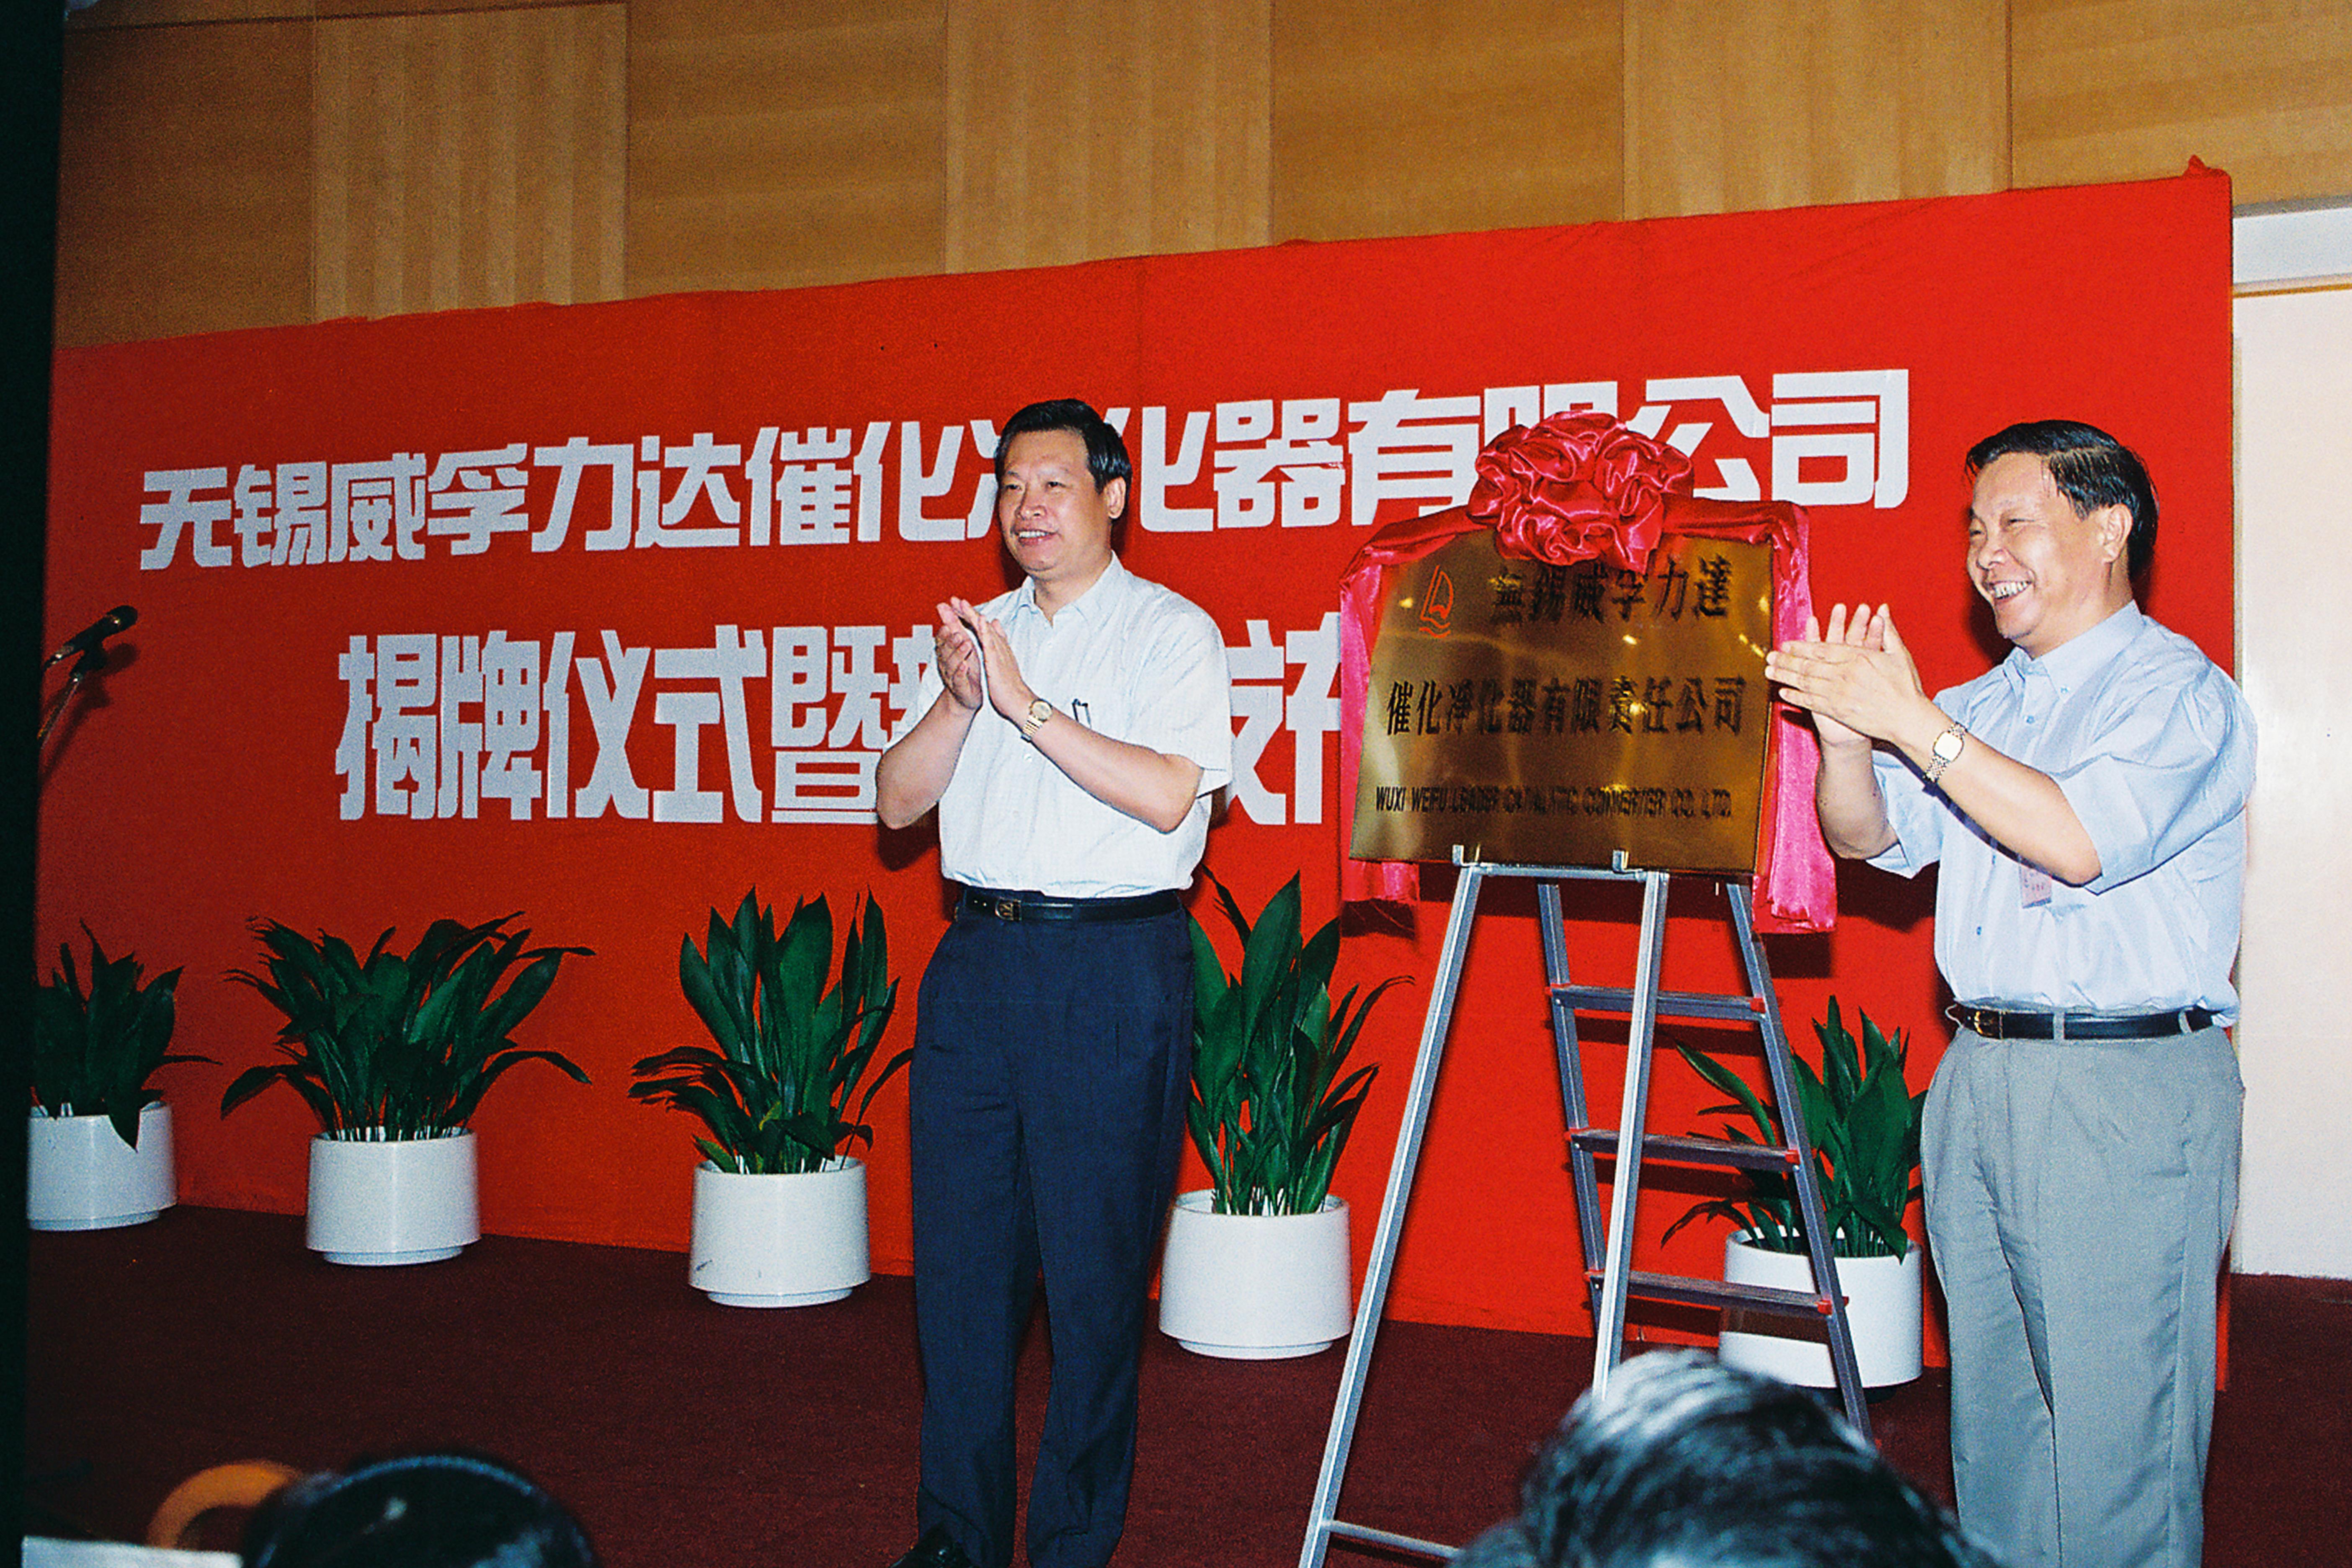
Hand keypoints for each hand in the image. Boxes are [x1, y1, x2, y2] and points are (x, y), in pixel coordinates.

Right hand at [932, 600, 984, 711]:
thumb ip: (953, 627)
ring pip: (951, 663)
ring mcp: (951, 675)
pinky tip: (965, 666)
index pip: (943, 638)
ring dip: (958, 653)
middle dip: (951, 639)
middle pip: (945, 649)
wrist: (964, 697)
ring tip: (966, 644)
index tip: (948, 619)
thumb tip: (944, 606)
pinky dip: (961, 672)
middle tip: (958, 631)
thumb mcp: (960, 644)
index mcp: (947, 651)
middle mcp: (946, 662)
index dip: (945, 629)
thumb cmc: (965, 668)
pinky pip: (958, 679)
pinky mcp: (959, 687)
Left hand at [954, 604, 1036, 723]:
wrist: (1018, 701)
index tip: (958, 606)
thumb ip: (999, 642)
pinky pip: (991, 644)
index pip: (982, 629)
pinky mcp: (998, 662)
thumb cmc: (1009, 686)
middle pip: (981, 625)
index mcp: (997, 648)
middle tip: (955, 599)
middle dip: (967, 611)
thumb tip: (995, 624)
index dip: (970, 616)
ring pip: (984, 631)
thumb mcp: (1002, 661)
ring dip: (973, 616)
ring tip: (963, 604)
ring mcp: (999, 653)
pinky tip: (981, 621)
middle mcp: (998, 647)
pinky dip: (986, 631)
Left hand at [1764, 603, 1926, 748]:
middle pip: (1809, 665)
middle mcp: (1844, 675)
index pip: (1823, 649)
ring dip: (1786, 676)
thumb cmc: (1906, 686)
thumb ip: (1887, 631)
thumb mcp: (1899, 655)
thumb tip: (1883, 609)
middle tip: (1770, 656)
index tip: (1787, 643)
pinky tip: (1783, 692)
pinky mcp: (1838, 712)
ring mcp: (1839, 694)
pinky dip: (1796, 697)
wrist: (1908, 719)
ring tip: (1769, 671)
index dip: (1802, 646)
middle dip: (1787, 660)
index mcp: (1858, 658)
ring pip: (1805, 683)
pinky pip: (1811, 703)